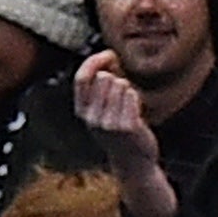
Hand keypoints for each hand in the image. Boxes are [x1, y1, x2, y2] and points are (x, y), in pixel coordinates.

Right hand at [72, 51, 163, 182]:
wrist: (132, 161)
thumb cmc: (117, 128)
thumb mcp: (100, 109)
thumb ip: (99, 84)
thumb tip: (108, 55)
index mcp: (81, 111)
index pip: (82, 77)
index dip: (95, 60)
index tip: (110, 54)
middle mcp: (91, 118)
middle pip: (105, 78)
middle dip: (117, 77)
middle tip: (123, 92)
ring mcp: (108, 123)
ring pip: (121, 85)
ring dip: (128, 90)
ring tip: (128, 106)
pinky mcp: (127, 126)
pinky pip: (132, 96)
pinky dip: (136, 98)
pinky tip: (135, 110)